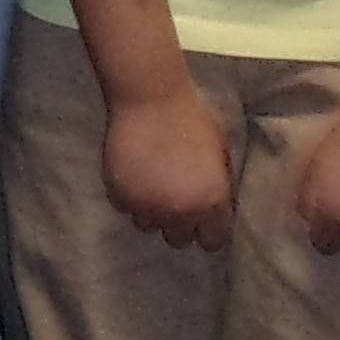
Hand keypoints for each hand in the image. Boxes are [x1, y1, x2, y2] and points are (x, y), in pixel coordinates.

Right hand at [101, 83, 236, 250]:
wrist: (151, 98)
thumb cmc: (193, 118)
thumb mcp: (219, 154)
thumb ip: (217, 188)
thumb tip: (215, 209)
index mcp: (212, 201)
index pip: (213, 242)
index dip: (208, 231)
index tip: (203, 220)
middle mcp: (181, 212)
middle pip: (179, 240)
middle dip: (179, 223)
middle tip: (175, 199)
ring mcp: (147, 207)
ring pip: (149, 226)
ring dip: (151, 211)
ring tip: (151, 185)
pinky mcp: (120, 196)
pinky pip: (125, 208)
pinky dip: (129, 196)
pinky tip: (134, 174)